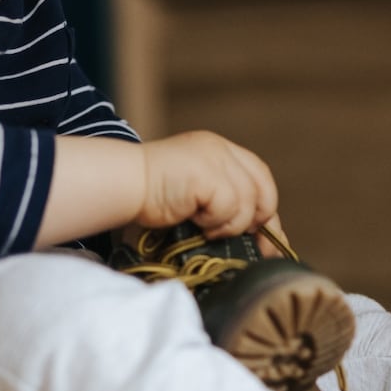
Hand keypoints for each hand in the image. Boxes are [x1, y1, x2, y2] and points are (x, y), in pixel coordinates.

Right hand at [136, 130, 279, 241]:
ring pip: (247, 202)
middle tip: (244, 240)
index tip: (266, 238)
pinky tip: (197, 222)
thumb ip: (225, 204)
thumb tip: (261, 241)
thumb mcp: (196, 194)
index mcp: (219, 150)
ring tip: (206, 228)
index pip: (259, 176)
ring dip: (231, 225)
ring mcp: (215, 159)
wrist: (123, 183)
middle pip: (263, 188)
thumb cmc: (152, 196)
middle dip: (259, 219)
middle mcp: (221, 150)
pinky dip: (217, 222)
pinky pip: (229, 207)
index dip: (266, 207)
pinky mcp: (207, 175)